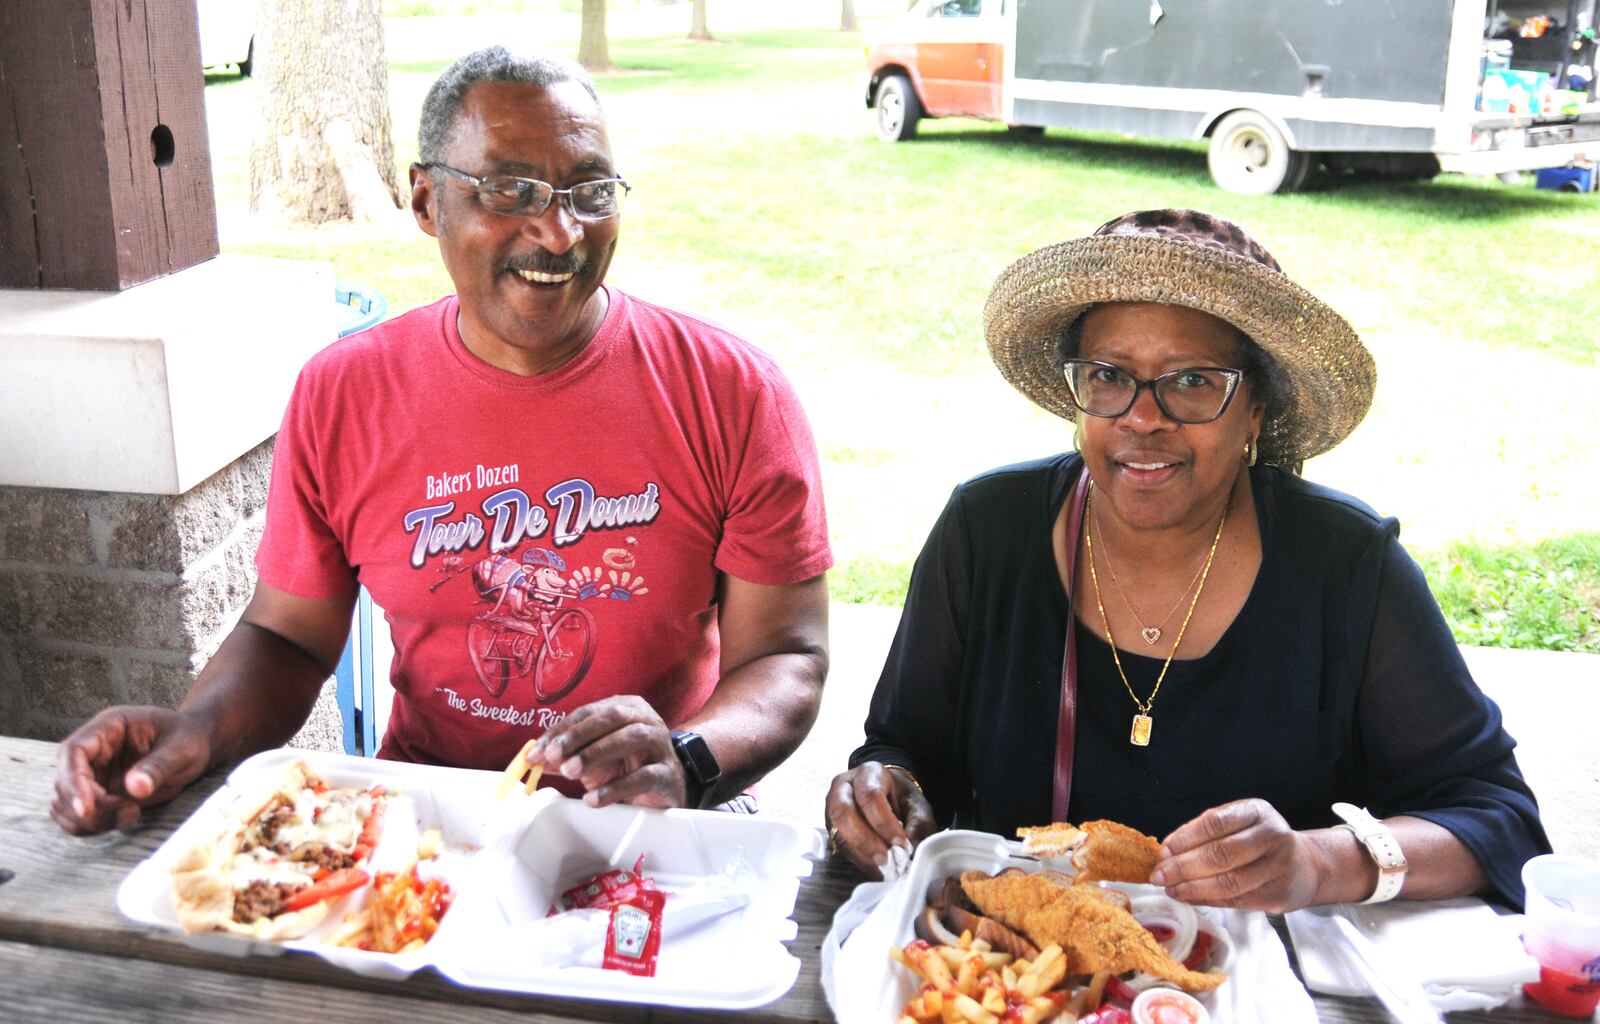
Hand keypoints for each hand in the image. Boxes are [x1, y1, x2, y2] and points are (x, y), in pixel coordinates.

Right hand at [51, 706, 211, 835]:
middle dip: (90, 806)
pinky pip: (78, 817)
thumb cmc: (189, 739)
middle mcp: (93, 751)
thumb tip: (134, 788)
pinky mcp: (98, 794)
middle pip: (64, 783)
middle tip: (129, 810)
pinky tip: (127, 817)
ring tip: (132, 812)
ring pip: (65, 804)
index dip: (74, 781)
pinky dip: (92, 826)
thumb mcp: (182, 747)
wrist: (196, 747)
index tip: (88, 808)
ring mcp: (92, 773)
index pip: (72, 751)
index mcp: (108, 727)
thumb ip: (158, 766)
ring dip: (91, 820)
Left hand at [531, 695, 687, 808]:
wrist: (666, 787)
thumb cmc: (627, 766)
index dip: (562, 729)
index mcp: (626, 707)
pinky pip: (643, 776)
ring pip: (631, 738)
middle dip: (579, 736)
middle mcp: (646, 719)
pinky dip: (616, 788)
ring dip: (596, 753)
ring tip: (571, 773)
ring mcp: (661, 745)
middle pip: (612, 717)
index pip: (590, 711)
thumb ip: (566, 757)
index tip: (539, 750)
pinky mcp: (668, 773)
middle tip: (554, 757)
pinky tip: (594, 799)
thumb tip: (534, 759)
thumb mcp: (594, 759)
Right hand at [824, 762, 936, 877]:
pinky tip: (874, 867)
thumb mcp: (918, 805)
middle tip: (885, 859)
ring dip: (859, 851)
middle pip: (844, 811)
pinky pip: (838, 843)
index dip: (884, 822)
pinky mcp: (831, 825)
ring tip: (881, 866)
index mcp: (869, 773)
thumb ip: (919, 824)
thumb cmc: (902, 799)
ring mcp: (833, 805)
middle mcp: (844, 785)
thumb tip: (912, 847)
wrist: (889, 796)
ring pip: (837, 829)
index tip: (900, 842)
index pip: (870, 796)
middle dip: (865, 840)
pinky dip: (857, 858)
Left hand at [1149, 798, 1323, 912]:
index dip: (1185, 837)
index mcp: (1257, 812)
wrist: (1305, 865)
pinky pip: (1236, 900)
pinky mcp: (1279, 894)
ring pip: (1228, 882)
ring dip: (1192, 888)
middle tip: (1159, 875)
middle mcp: (1273, 836)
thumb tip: (1168, 852)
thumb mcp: (1239, 823)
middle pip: (1220, 854)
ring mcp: (1279, 867)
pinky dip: (1207, 900)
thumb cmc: (1259, 841)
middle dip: (1183, 867)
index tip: (1164, 850)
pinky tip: (1189, 897)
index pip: (1216, 822)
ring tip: (1171, 889)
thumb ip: (1207, 832)